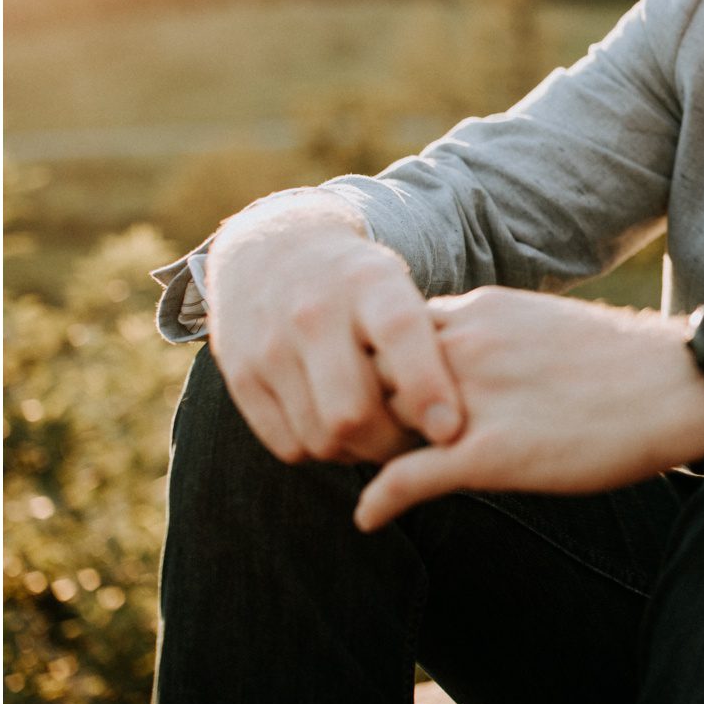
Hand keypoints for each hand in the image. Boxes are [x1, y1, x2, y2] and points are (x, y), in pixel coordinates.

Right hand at [204, 193, 464, 465]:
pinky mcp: (240, 376)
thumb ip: (429, 337)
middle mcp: (314, 312)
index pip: (399, 335)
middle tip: (417, 444)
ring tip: (382, 438)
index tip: (450, 431)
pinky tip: (341, 433)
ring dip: (359, 453)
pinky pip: (288, 445)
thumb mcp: (399, 286)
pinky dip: (322, 452)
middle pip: (352, 411)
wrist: (272, 250)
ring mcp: (270, 346)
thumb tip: (463, 414)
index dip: (426, 387)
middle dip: (392, 442)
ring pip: (320, 436)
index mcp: (369, 282)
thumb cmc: (360, 283)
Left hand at [354, 289, 703, 530]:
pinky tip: (369, 517)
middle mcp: (466, 343)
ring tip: (356, 476)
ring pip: (376, 418)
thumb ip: (487, 335)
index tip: (366, 394)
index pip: (385, 330)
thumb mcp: (540, 325)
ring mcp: (476, 397)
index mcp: (478, 311)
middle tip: (348, 441)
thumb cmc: (620, 363)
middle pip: (366, 369)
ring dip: (357, 449)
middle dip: (350, 402)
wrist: (681, 386)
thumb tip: (453, 357)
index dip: (367, 364)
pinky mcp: (493, 451)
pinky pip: (407, 476)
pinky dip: (379, 499)